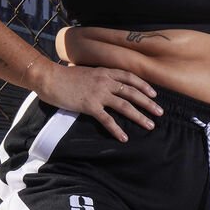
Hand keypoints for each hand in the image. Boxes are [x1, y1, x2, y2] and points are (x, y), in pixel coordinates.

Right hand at [38, 60, 161, 142]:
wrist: (49, 78)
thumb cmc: (64, 76)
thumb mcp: (86, 73)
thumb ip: (98, 78)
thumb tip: (106, 85)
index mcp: (104, 72)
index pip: (129, 77)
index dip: (144, 85)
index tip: (154, 94)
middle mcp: (105, 81)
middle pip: (132, 92)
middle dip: (148, 103)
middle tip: (160, 112)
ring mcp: (98, 94)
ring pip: (124, 105)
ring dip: (139, 116)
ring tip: (150, 125)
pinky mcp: (89, 106)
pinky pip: (107, 120)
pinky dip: (117, 129)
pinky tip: (124, 138)